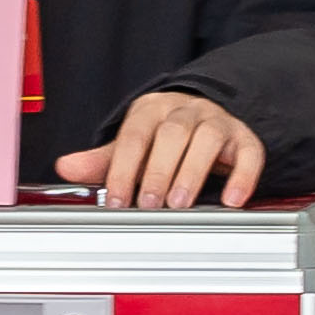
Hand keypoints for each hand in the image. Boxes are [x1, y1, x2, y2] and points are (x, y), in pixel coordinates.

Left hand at [53, 88, 268, 208]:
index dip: (123, 168)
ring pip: (207, 138)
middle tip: (148, 203)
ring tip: (181, 203)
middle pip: (172, 133)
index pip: (134, 136)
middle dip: (158, 171)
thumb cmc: (163, 137)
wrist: (206, 116)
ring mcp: (217, 122)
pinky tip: (232, 199)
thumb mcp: (131, 145)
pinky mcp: (244, 138)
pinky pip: (248, 153)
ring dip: (192, 171)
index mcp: (151, 110)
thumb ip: (102, 160)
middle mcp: (186, 111)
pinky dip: (242, 177)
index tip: (115, 199)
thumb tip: (66, 167)